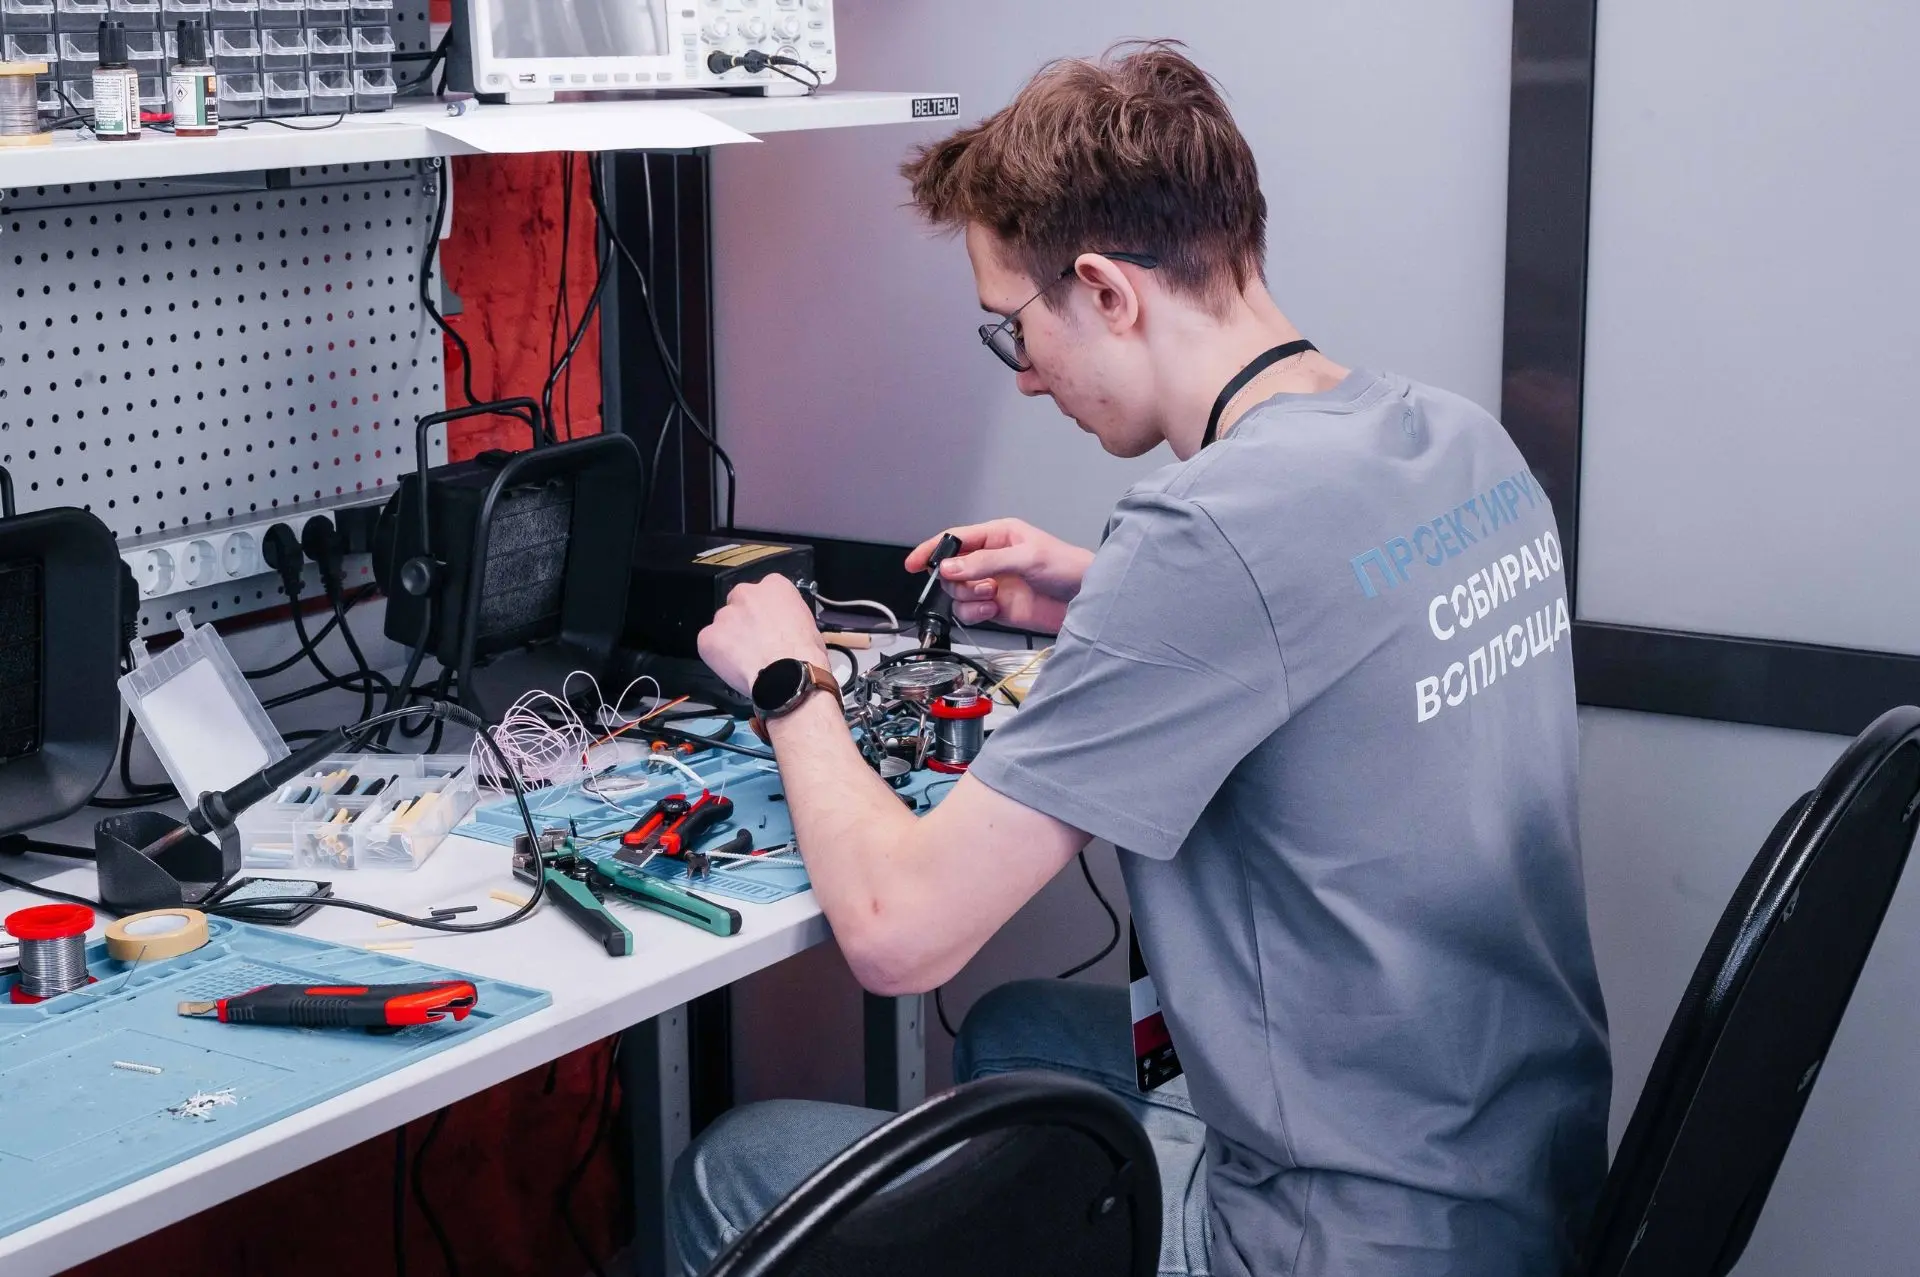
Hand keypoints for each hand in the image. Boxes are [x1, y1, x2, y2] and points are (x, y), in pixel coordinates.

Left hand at [697, 575, 830, 698]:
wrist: (788, 677)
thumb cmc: (804, 655)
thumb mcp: (808, 624)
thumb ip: (787, 617)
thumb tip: (783, 627)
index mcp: (774, 587)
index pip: (764, 591)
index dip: (765, 612)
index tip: (768, 625)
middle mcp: (746, 593)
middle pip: (739, 604)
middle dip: (744, 622)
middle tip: (757, 643)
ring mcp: (725, 614)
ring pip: (723, 625)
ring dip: (731, 639)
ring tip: (748, 660)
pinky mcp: (709, 636)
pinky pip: (709, 644)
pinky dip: (718, 656)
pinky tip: (736, 667)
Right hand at [904, 518, 1093, 633]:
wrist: (1086, 600)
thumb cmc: (1066, 568)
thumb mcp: (1026, 558)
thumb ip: (986, 562)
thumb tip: (951, 566)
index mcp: (997, 536)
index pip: (955, 539)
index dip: (932, 549)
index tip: (914, 563)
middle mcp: (990, 559)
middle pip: (950, 569)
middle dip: (958, 579)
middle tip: (979, 584)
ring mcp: (991, 584)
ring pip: (957, 592)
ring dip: (968, 598)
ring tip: (992, 597)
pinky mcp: (995, 608)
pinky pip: (969, 612)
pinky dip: (976, 614)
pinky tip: (993, 610)